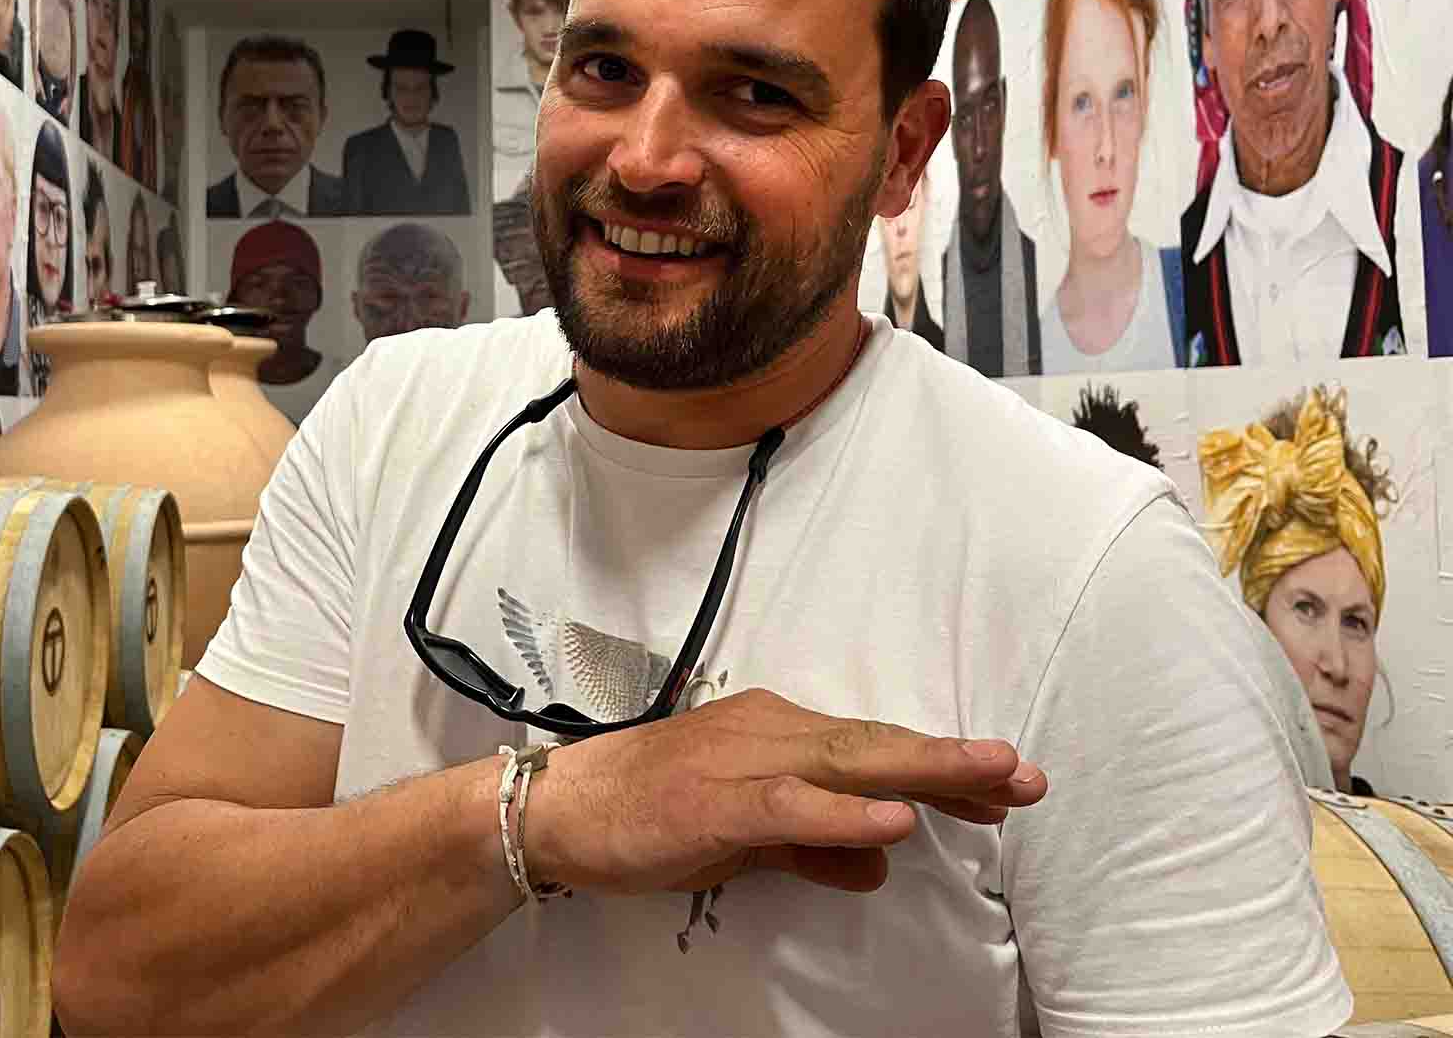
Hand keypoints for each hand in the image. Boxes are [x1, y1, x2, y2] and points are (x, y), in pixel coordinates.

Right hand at [521, 688, 1045, 897]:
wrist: (565, 808)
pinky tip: (894, 821)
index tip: (1007, 783)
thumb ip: (816, 844)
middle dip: (955, 762)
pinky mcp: (715, 800)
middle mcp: (770, 733)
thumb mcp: (749, 838)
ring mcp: (744, 761)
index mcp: (780, 736)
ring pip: (847, 763)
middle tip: (1025, 774)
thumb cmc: (653, 814)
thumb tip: (884, 857)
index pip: (876, 751)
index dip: (943, 767)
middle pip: (877, 746)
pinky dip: (845, 813)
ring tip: (988, 780)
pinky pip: (791, 806)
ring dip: (922, 770)